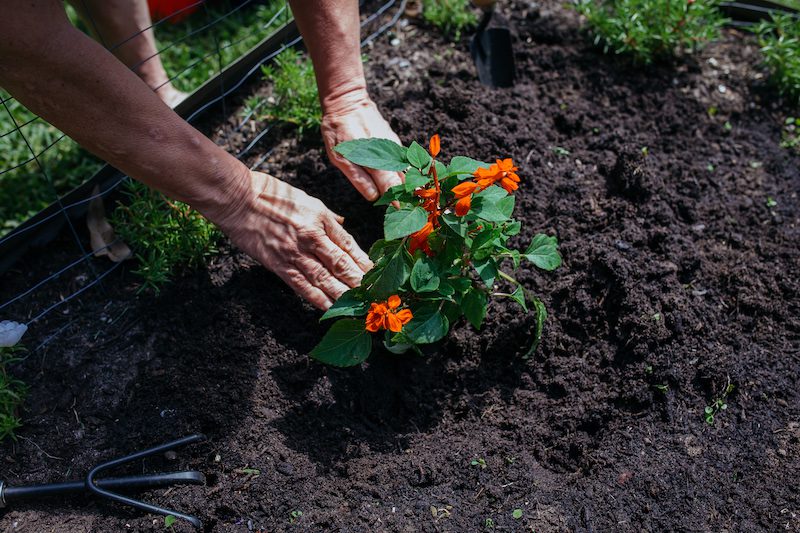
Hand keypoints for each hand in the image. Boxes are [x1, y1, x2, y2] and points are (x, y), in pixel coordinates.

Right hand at [216, 171, 372, 308]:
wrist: (238, 199)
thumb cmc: (272, 195)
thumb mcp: (308, 200)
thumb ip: (327, 218)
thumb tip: (343, 226)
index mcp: (320, 220)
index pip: (349, 246)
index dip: (365, 263)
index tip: (378, 275)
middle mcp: (311, 238)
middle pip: (341, 265)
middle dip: (360, 282)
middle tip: (376, 296)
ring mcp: (294, 254)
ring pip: (325, 279)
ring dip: (344, 295)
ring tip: (360, 306)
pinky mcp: (278, 266)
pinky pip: (302, 287)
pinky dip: (318, 299)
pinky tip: (331, 308)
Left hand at [321, 90, 403, 200]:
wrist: (348, 102)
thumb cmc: (338, 131)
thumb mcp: (340, 156)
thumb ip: (358, 177)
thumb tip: (373, 197)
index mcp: (376, 160)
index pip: (392, 186)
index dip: (397, 201)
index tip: (399, 211)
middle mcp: (390, 153)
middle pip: (404, 181)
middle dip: (405, 195)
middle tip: (403, 209)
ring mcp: (395, 146)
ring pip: (406, 171)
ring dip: (407, 184)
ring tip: (405, 197)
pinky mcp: (395, 142)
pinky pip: (402, 161)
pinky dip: (403, 172)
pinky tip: (401, 180)